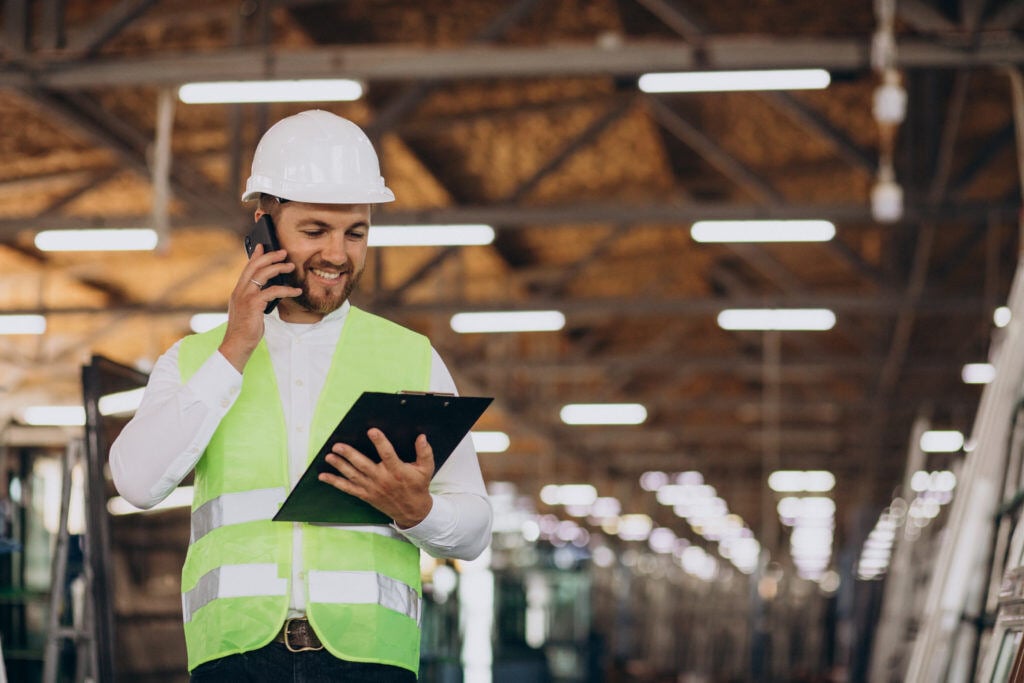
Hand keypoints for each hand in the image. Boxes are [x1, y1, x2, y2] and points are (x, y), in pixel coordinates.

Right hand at [218, 243, 300, 371]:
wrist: (237, 344)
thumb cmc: (246, 329)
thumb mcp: (250, 311)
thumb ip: (257, 299)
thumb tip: (270, 290)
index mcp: (238, 291)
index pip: (247, 268)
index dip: (255, 256)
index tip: (263, 246)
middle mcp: (240, 291)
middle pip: (255, 266)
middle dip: (270, 256)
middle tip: (283, 252)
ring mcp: (245, 296)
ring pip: (263, 274)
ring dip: (279, 268)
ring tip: (291, 267)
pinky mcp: (253, 304)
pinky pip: (273, 291)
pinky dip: (286, 289)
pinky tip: (296, 291)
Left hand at [319, 429, 434, 527]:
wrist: (413, 511)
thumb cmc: (418, 487)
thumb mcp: (426, 469)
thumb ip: (425, 453)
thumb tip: (422, 437)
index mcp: (397, 471)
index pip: (387, 454)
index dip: (380, 442)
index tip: (372, 431)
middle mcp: (382, 479)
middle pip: (363, 465)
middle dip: (350, 455)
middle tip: (338, 446)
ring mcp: (372, 488)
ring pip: (353, 475)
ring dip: (340, 466)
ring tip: (329, 456)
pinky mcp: (365, 495)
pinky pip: (348, 488)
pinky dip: (335, 482)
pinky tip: (324, 476)